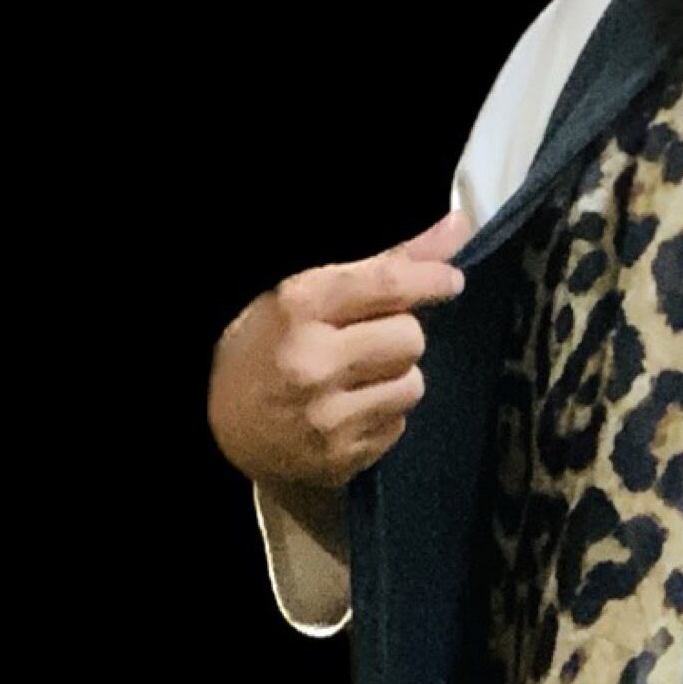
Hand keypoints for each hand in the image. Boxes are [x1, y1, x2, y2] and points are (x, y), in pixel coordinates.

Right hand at [207, 206, 476, 490]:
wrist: (225, 433)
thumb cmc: (265, 349)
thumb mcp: (303, 294)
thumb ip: (382, 263)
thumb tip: (457, 226)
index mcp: (298, 307)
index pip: (388, 284)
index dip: (429, 278)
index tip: (449, 279)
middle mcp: (313, 361)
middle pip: (410, 337)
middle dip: (401, 333)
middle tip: (373, 337)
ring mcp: (328, 416)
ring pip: (412, 384)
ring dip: (397, 375)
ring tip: (359, 376)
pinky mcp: (342, 456)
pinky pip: (398, 424)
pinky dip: (385, 412)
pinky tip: (350, 408)